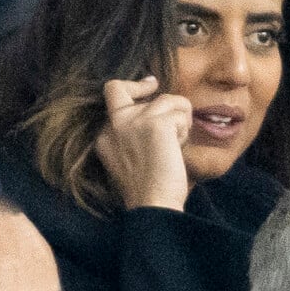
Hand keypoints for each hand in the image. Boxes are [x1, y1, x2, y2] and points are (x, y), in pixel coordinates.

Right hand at [95, 77, 192, 210]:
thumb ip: (133, 132)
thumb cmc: (149, 189)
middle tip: (175, 115)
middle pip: (130, 87)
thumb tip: (157, 105)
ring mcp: (133, 121)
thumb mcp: (129, 157)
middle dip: (155, 97)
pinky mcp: (155, 123)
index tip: (151, 84)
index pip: (113, 92)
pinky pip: (180, 111)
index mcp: (104, 135)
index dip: (133, 86)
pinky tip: (178, 149)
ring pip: (167, 99)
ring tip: (176, 145)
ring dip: (179, 120)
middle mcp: (115, 124)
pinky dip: (185, 129)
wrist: (153, 206)